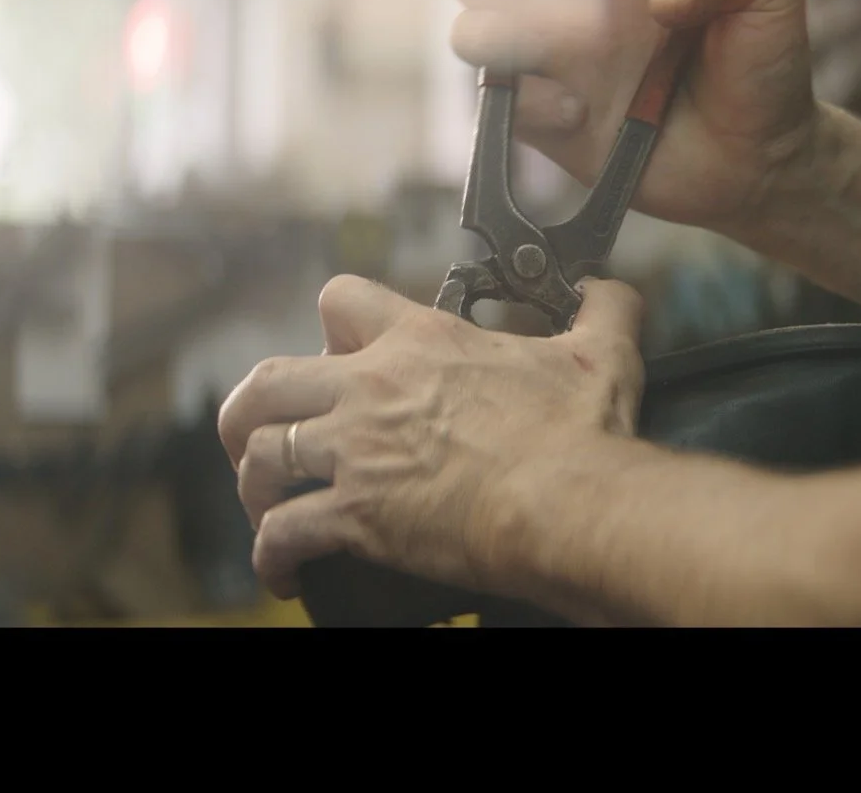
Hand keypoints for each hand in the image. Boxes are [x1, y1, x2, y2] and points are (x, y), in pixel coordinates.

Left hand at [217, 274, 647, 599]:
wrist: (569, 503)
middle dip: (250, 410)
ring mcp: (355, 452)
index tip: (338, 353)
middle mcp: (371, 388)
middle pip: (267, 381)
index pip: (339, 302)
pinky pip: (282, 533)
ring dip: (255, 484)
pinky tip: (281, 571)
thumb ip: (603, 308)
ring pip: (261, 456)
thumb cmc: (580, 433)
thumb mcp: (602, 353)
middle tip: (257, 433)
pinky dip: (272, 554)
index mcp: (421, 343)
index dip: (331, 327)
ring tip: (267, 506)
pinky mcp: (354, 515)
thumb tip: (610, 290)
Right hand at [440, 0, 822, 233]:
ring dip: (504, 41)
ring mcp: (558, 74)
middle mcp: (574, 19)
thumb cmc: (767, 69)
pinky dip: (532, 105)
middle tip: (556, 7)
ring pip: (476, 38)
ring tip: (571, 60)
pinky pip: (503, 110)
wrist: (765, 160)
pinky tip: (581, 115)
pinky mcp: (553, 131)